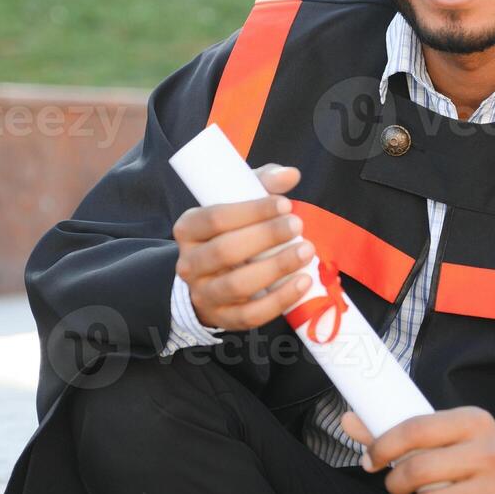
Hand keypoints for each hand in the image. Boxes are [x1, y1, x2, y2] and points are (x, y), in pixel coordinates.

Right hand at [172, 163, 313, 331]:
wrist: (209, 278)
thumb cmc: (228, 232)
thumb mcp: (236, 202)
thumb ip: (261, 184)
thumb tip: (289, 175)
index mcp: (188, 229)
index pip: (215, 218)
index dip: (251, 211)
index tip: (284, 203)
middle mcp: (189, 263)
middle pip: (225, 251)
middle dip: (265, 237)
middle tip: (298, 224)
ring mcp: (204, 294)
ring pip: (237, 285)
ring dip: (276, 267)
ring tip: (306, 251)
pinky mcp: (222, 318)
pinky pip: (250, 314)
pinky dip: (279, 300)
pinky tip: (302, 282)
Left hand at [340, 407, 494, 493]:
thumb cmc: (489, 459)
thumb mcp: (456, 435)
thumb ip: (404, 430)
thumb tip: (350, 420)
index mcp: (473, 422)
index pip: (414, 429)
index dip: (383, 446)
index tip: (370, 460)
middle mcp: (489, 452)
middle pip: (417, 470)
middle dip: (395, 484)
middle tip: (397, 487)